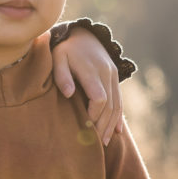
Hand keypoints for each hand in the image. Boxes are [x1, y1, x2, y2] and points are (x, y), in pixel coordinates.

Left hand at [52, 27, 122, 144]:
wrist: (83, 34)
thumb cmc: (64, 49)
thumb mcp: (58, 58)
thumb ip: (62, 76)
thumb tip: (68, 94)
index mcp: (91, 70)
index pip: (99, 98)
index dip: (93, 115)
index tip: (85, 127)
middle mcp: (106, 73)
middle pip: (110, 105)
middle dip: (102, 125)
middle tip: (95, 143)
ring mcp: (113, 75)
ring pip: (116, 104)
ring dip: (111, 124)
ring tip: (104, 142)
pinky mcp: (115, 77)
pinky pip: (119, 100)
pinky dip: (118, 116)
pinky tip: (115, 131)